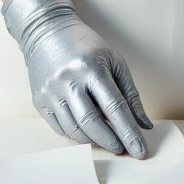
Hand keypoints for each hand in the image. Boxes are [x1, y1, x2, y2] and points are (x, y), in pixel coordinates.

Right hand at [0, 0, 151, 156]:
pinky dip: (77, 135)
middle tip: (124, 150)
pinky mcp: (39, 100)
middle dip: (111, 141)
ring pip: (75, 130)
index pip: (114, 108)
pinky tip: (89, 132)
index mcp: (91, 68)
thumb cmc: (87, 47)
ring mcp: (50, 92)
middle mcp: (68, 80)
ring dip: (95, 141)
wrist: (47, 31)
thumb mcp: (114, 62)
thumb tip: (144, 126)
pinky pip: (61, 128)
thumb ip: (130, 95)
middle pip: (92, 122)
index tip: (140, 151)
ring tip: (108, 141)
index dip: (128, 132)